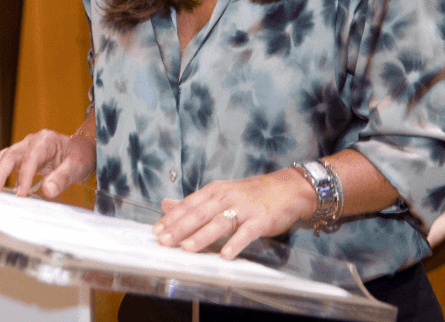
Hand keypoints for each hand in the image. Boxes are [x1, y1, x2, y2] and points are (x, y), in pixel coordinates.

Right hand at [0, 129, 96, 198]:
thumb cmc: (80, 157)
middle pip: (11, 154)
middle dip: (1, 171)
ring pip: (5, 157)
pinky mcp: (22, 157)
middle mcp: (32, 141)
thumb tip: (47, 191)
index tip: (20, 194)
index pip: (31, 157)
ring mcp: (25, 148)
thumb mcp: (77, 167)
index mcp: (46, 140)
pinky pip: (6, 163)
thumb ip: (62, 178)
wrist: (81, 151)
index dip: (24, 175)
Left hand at [152, 169, 314, 258]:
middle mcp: (227, 196)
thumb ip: (193, 202)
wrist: (288, 189)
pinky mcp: (261, 219)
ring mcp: (244, 207)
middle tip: (164, 241)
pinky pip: (246, 232)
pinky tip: (226, 255)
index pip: (189, 205)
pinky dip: (235, 243)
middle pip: (199, 213)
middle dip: (180, 228)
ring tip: (186, 248)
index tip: (156, 231)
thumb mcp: (220, 193)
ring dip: (202, 235)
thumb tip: (165, 205)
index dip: (172, 218)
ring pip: (219, 222)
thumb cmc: (251, 194)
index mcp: (215, 191)